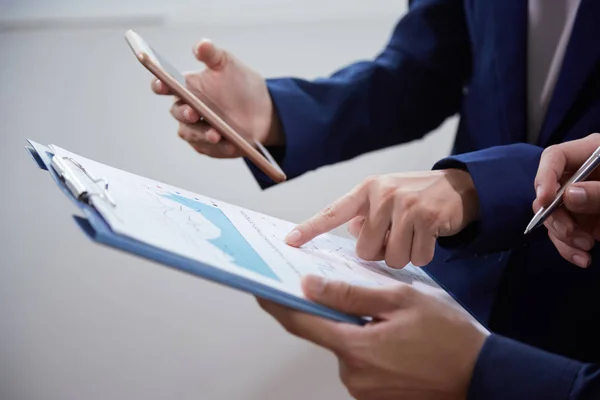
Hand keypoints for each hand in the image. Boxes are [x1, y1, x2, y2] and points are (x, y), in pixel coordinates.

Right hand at [152, 39, 283, 156]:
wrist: (263, 110)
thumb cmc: (241, 84)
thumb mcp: (229, 65)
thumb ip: (212, 55)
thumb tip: (201, 44)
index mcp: (187, 87)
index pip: (165, 86)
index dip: (160, 85)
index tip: (162, 84)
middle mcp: (188, 110)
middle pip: (177, 113)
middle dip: (184, 113)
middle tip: (194, 113)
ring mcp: (197, 130)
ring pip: (190, 134)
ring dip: (202, 135)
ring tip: (217, 134)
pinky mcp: (209, 147)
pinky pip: (210, 149)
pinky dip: (220, 148)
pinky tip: (231, 145)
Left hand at [258, 277, 487, 399]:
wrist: (483, 376)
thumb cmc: (448, 336)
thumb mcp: (401, 300)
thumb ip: (351, 294)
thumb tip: (311, 286)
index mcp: (356, 347)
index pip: (302, 324)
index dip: (278, 305)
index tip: (261, 290)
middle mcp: (353, 375)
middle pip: (327, 335)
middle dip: (335, 314)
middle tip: (360, 297)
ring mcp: (363, 391)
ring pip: (346, 348)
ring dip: (357, 331)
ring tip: (390, 321)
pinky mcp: (375, 397)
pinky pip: (360, 364)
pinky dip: (368, 347)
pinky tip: (394, 340)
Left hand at [285, 170, 478, 266]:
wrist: (460, 187)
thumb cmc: (416, 197)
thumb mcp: (386, 198)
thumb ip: (365, 215)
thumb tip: (353, 233)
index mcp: (366, 190)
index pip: (333, 212)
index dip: (310, 228)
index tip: (290, 241)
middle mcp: (383, 194)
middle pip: (365, 250)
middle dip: (379, 252)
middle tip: (395, 237)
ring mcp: (405, 205)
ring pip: (391, 257)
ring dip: (402, 255)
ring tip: (413, 236)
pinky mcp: (428, 218)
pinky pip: (416, 257)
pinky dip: (423, 255)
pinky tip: (428, 238)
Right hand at [534, 133, 599, 267]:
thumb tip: (569, 196)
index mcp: (594, 155)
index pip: (556, 157)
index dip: (545, 177)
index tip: (545, 202)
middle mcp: (583, 176)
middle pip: (550, 191)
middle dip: (556, 216)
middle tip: (571, 234)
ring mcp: (583, 200)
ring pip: (554, 216)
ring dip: (563, 236)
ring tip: (585, 248)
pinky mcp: (586, 222)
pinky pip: (565, 234)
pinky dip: (569, 247)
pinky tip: (583, 258)